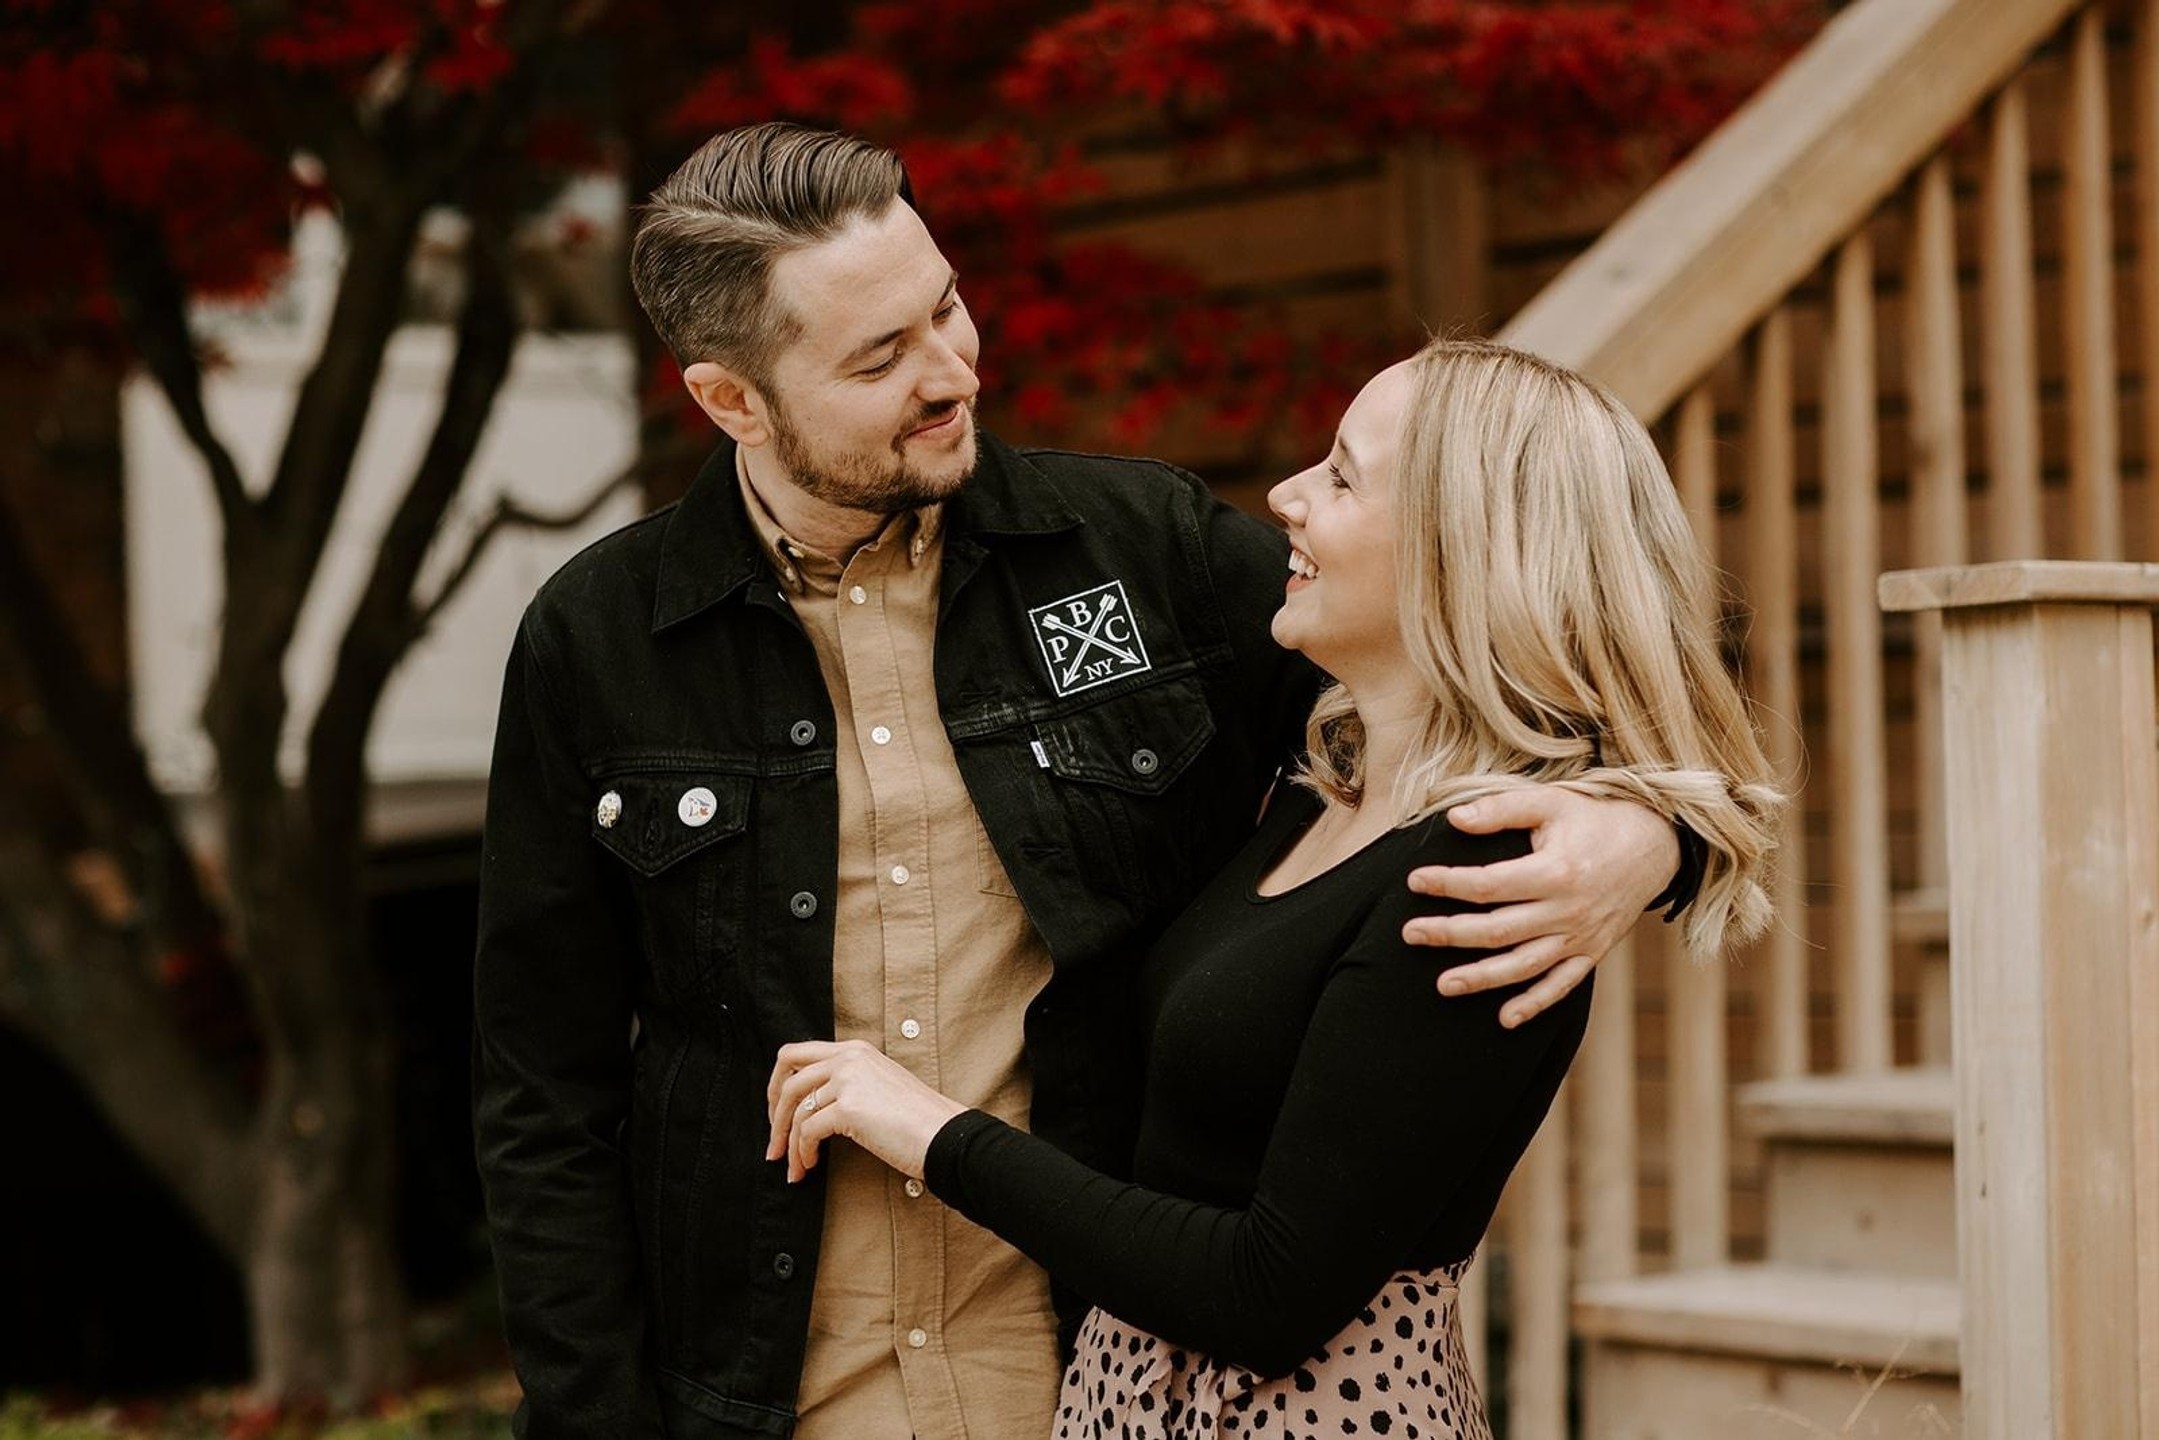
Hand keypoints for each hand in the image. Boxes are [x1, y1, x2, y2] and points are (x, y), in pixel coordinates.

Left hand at [766, 1040, 967, 1183]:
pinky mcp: (848, 1107)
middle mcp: (849, 1058)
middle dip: (775, 1116)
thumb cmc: (918, 1121)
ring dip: (789, 1144)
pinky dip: (804, 1152)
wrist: (945, 1136)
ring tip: (794, 1167)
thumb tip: (808, 1106)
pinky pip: (808, 1132)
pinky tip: (810, 1165)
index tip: (778, 1114)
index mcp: (855, 1050)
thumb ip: (847, 1084)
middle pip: (787, 1079)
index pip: (797, 1054)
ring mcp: (848, 1079)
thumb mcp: (879, 1086)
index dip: (778, 1084)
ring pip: (797, 1110)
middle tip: (775, 1145)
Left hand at [1402, 787, 1677, 1027]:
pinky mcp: (1592, 952)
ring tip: (1443, 985)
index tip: (1414, 881)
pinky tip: (1504, 1018)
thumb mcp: (1550, 802)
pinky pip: (1562, 985)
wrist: (1655, 844)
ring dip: (1483, 979)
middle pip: (1499, 930)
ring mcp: (1581, 937)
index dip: (1448, 884)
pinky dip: (1535, 1004)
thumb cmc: (1594, 819)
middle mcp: (1569, 910)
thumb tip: (1454, 819)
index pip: (1488, 884)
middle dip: (1450, 935)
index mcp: (1556, 871)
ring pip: (1525, 966)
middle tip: (1410, 934)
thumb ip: (1501, 809)